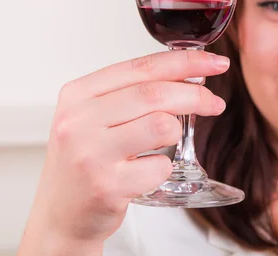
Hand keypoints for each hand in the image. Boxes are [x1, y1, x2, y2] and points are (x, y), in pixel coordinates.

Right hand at [18, 50, 229, 254]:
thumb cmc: (86, 162)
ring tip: (165, 143)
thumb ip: (134, 93)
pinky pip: (160, 166)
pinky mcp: (107, 185)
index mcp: (79, 94)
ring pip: (162, 125)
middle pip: (155, 93)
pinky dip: (164, 168)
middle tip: (214, 103)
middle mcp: (79, 120)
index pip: (143, 66)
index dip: (186, 62)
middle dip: (196, 95)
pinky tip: (147, 172)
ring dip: (176, 132)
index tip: (215, 63)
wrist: (61, 215)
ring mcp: (91, 154)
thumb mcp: (96, 117)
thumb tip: (191, 76)